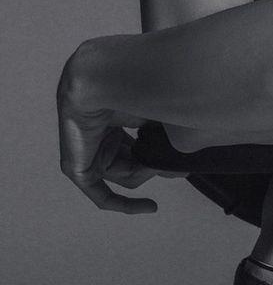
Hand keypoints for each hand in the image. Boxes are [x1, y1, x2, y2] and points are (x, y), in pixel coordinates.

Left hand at [56, 42, 187, 213]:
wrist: (99, 77)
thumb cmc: (127, 84)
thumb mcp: (151, 111)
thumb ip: (162, 133)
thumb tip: (181, 153)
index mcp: (114, 120)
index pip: (139, 147)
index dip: (159, 157)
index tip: (180, 165)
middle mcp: (101, 137)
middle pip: (134, 163)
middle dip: (155, 168)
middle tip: (178, 169)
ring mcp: (89, 153)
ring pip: (124, 176)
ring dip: (145, 173)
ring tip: (160, 162)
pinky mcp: (78, 169)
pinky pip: (101, 194)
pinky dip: (125, 204)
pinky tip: (150, 206)